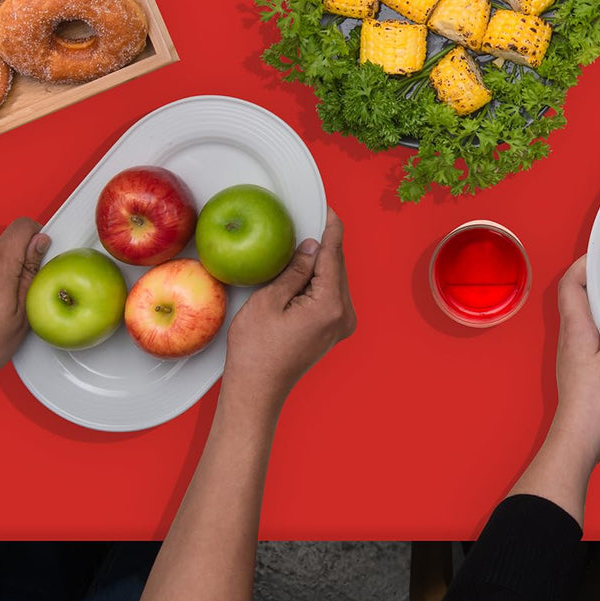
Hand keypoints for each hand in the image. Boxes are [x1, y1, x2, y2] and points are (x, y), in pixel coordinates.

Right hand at [222, 208, 354, 416]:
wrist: (257, 391)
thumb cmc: (256, 351)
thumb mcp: (268, 301)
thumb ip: (294, 271)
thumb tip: (311, 247)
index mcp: (330, 305)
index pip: (333, 255)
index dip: (330, 229)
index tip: (328, 209)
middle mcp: (344, 315)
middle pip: (337, 266)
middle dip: (323, 244)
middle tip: (308, 221)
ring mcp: (341, 324)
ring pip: (334, 280)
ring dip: (320, 263)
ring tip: (299, 245)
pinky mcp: (333, 330)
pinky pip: (330, 294)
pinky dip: (318, 280)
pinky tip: (303, 271)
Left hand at [548, 255, 599, 466]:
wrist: (579, 436)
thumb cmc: (596, 397)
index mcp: (575, 328)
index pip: (569, 285)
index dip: (581, 266)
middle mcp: (569, 338)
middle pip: (574, 299)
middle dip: (592, 282)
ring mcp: (572, 355)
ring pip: (582, 318)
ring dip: (599, 305)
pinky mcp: (579, 370)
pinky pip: (589, 337)